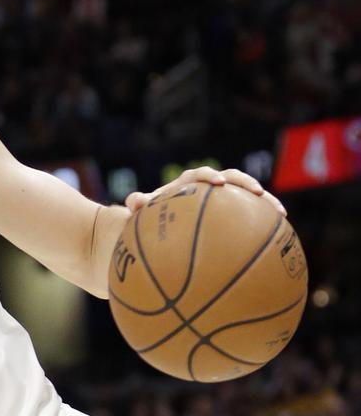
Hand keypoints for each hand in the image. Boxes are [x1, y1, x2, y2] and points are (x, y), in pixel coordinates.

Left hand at [125, 166, 286, 216]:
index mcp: (187, 183)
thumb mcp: (142, 209)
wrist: (158, 220)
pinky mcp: (232, 214)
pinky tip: (279, 241)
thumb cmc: (150, 213)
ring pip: (247, 196)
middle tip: (257, 192)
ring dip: (265, 202)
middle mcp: (208, 187)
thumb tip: (135, 202)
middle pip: (232, 178)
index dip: (209, 176)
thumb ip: (137, 202)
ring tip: (281, 215)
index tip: (218, 182)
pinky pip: (250, 218)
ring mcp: (223, 200)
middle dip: (245, 183)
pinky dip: (263, 225)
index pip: (199, 174)